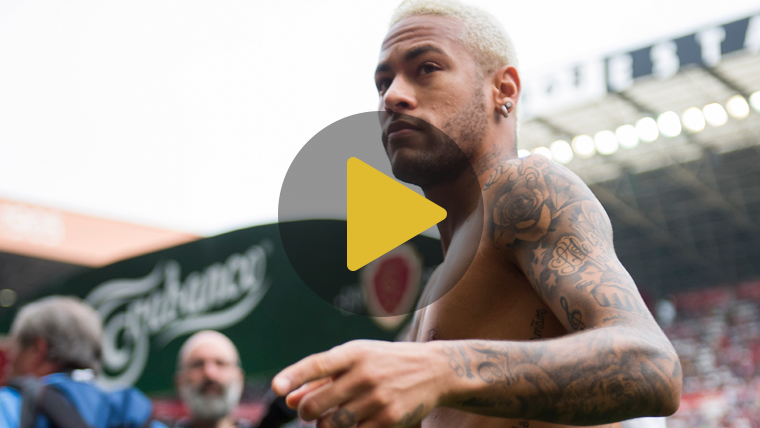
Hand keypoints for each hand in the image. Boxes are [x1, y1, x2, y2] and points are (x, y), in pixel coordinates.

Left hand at [272, 339, 447, 427]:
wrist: (433, 370)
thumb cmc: (386, 363)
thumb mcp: (357, 359)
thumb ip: (322, 377)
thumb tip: (288, 398)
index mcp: (354, 353)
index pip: (317, 364)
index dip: (293, 376)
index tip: (275, 388)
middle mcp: (364, 374)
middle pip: (316, 404)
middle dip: (306, 412)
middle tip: (310, 412)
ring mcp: (377, 398)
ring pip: (332, 425)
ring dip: (326, 426)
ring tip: (334, 418)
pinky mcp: (388, 420)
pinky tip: (356, 422)